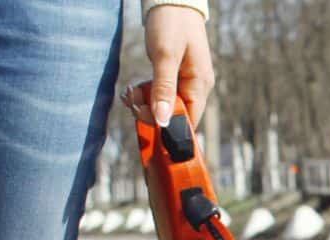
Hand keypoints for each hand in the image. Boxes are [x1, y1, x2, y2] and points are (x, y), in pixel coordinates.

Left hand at [121, 6, 213, 127]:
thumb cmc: (171, 24)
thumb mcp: (165, 56)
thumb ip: (164, 89)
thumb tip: (163, 121)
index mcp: (200, 84)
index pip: (189, 121)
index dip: (168, 127)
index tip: (145, 120)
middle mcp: (196, 86)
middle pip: (175, 115)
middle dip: (151, 113)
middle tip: (132, 102)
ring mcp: (185, 81)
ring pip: (165, 105)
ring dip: (145, 103)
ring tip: (130, 93)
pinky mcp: (174, 75)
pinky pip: (161, 94)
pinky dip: (146, 94)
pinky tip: (134, 88)